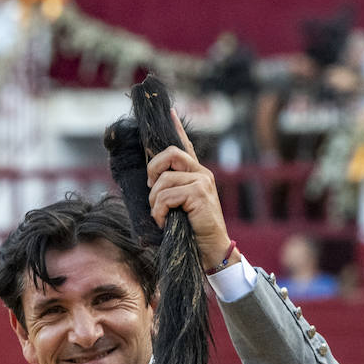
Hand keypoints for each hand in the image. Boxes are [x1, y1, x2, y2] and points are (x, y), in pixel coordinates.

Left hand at [145, 109, 232, 268]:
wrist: (212, 251)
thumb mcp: (180, 208)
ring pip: (164, 181)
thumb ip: (171, 192)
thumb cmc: (193, 233)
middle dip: (153, 170)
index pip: (185, 146)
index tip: (168, 112)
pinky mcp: (200, 194)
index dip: (176, 128)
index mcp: (197, 175)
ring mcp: (202, 182)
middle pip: (170, 154)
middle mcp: (201, 174)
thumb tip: (151, 184)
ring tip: (161, 217)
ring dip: (155, 202)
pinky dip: (160, 212)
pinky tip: (166, 222)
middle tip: (151, 189)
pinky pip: (167, 196)